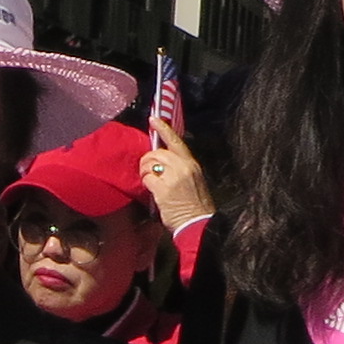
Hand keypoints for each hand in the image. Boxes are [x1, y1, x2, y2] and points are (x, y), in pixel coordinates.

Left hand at [142, 115, 213, 233]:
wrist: (198, 224)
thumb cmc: (195, 206)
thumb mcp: (194, 181)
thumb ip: (180, 170)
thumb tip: (162, 164)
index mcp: (192, 164)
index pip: (176, 141)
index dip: (163, 129)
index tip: (153, 119)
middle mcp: (183, 166)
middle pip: (157, 152)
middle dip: (148, 159)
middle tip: (147, 170)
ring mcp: (173, 177)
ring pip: (150, 162)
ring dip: (144, 170)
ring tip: (149, 180)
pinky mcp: (163, 188)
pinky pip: (147, 178)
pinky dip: (145, 182)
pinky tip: (150, 190)